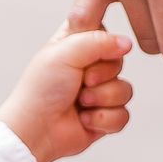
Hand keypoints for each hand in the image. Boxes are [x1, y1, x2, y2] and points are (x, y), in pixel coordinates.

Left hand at [0, 29, 135, 161]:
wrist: (36, 130)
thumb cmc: (41, 90)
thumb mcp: (65, 52)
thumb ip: (98, 40)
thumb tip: (127, 43)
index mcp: (77, 45)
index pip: (105, 31)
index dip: (103, 42)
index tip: (88, 51)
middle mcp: (90, 67)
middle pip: (119, 62)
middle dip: (101, 75)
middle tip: (81, 81)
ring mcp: (98, 93)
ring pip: (125, 90)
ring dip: (102, 98)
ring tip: (80, 103)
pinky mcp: (104, 117)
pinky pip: (123, 114)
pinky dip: (103, 119)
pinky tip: (84, 119)